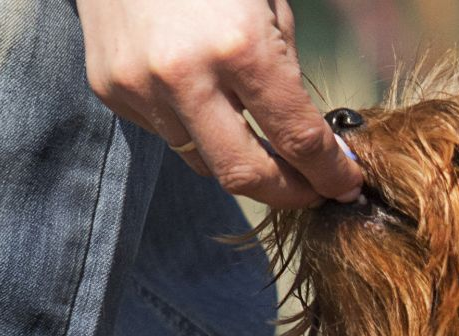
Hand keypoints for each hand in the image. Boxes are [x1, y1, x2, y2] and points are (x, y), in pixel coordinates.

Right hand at [79, 0, 361, 208]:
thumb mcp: (267, 0)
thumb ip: (286, 67)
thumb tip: (309, 137)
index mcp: (239, 46)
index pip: (297, 139)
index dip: (330, 172)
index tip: (346, 184)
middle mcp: (185, 76)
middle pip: (245, 176)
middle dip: (288, 192)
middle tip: (313, 191)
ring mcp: (140, 87)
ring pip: (202, 159)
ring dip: (238, 158)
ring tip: (261, 140)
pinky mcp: (111, 90)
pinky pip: (166, 132)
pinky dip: (194, 126)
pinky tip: (201, 93)